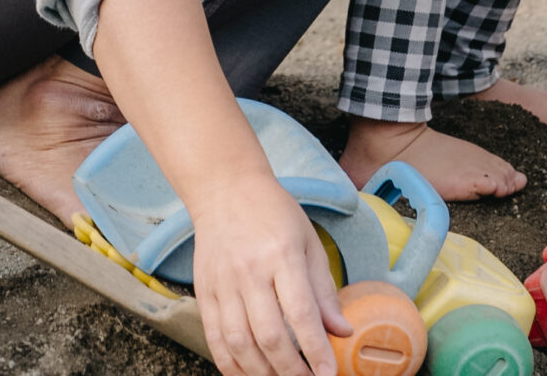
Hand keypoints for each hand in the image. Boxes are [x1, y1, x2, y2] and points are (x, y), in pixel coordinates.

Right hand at [186, 170, 348, 375]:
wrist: (224, 189)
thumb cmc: (273, 213)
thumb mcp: (308, 242)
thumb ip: (324, 289)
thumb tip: (342, 331)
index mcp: (281, 255)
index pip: (300, 313)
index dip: (316, 350)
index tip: (328, 373)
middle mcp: (249, 271)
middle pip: (269, 335)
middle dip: (291, 369)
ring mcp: (222, 283)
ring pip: (240, 343)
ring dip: (262, 372)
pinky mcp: (204, 292)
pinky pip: (214, 338)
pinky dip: (231, 364)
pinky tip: (249, 374)